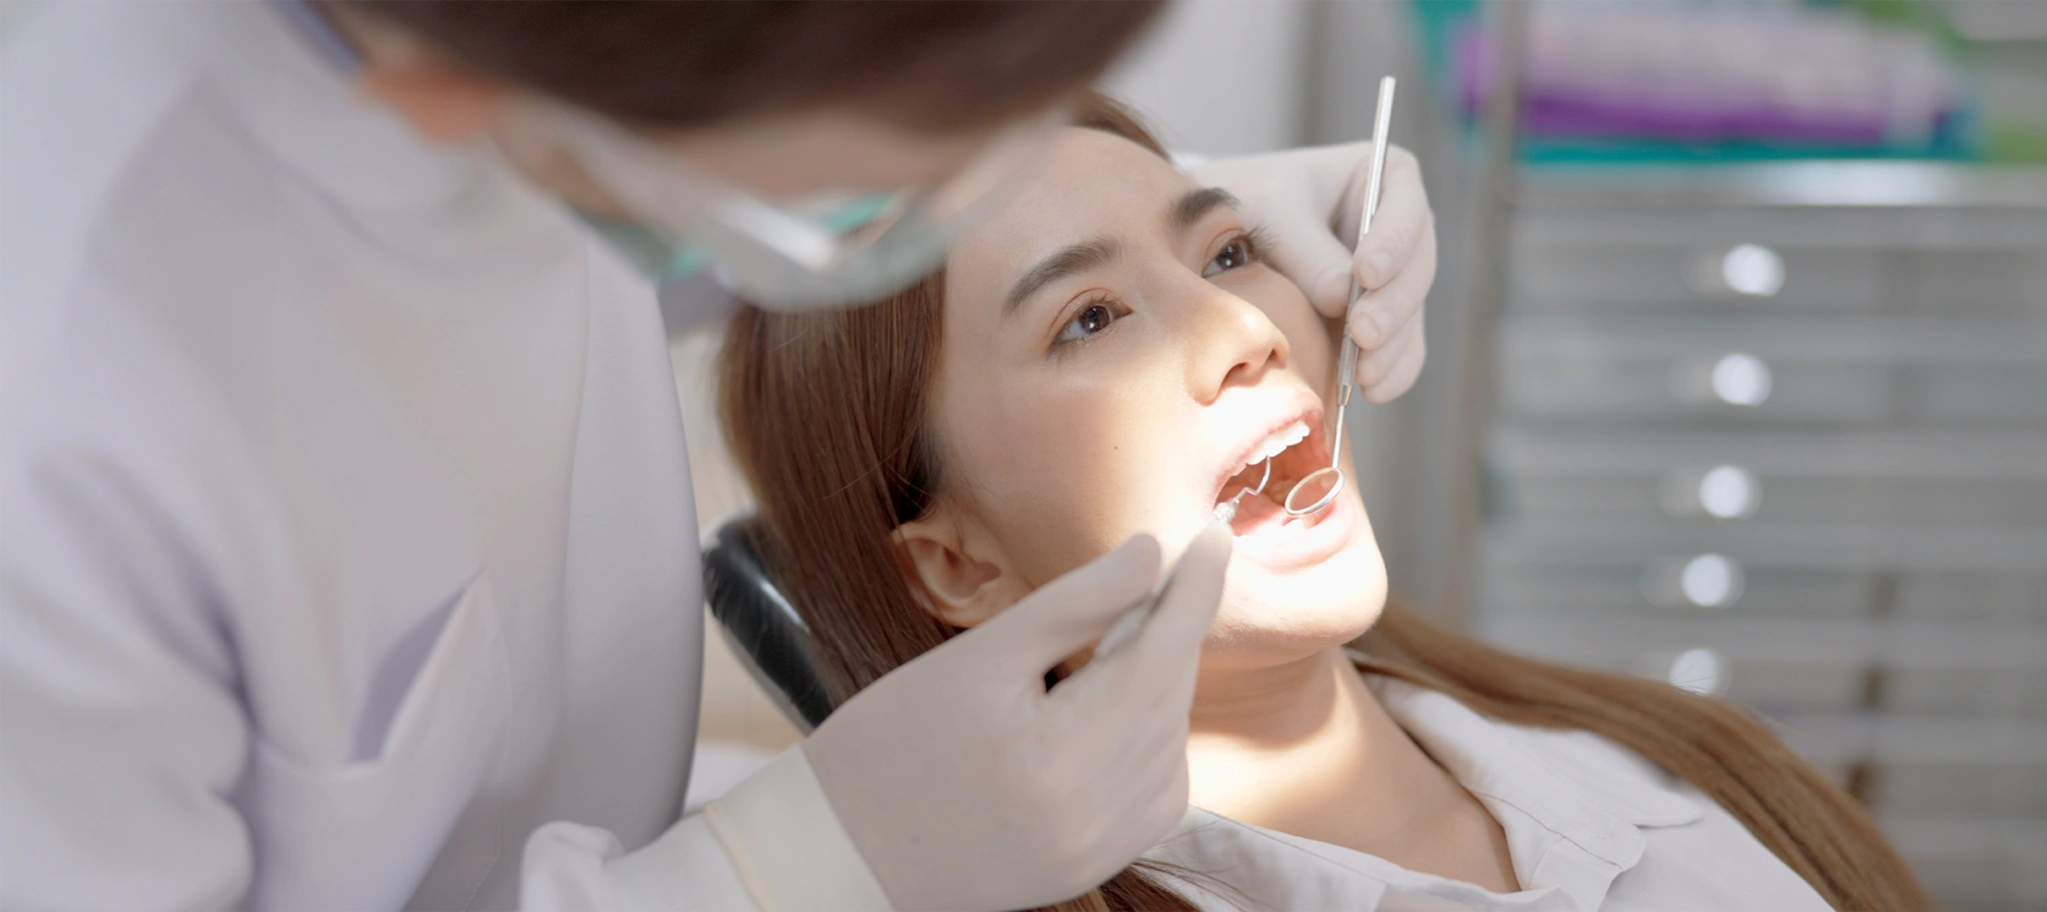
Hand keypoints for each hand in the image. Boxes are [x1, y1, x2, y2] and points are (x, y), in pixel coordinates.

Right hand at [802, 525, 1233, 911]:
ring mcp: (1101, 850)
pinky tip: (1113, 703)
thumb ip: (1073, 604)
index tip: (1216, 535)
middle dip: (1174, 628)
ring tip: (1121, 634)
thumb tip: (1152, 553)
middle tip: (1168, 568)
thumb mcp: (975, 659)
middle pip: (1169, 698)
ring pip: (1169, 743)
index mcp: (1065, 756)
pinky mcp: (1094, 866)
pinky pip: (1156, 791)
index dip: (1196, 590)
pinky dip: (1151, 738)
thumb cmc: (887, 744)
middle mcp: (1098, 815)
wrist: (840, 852)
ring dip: (1161, 681)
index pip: (1162, 654)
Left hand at [1193, 142, 1435, 402]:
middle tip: (1363, 334)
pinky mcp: (1384, 321)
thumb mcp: (1271, 214)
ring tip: (1363, 374)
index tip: (1366, 275)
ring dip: (1392, 348)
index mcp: (1384, 178)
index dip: (1392, 243)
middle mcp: (1401, 229)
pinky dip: (1389, 371)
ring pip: (1410, 315)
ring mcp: (1396, 279)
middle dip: (1391, 306)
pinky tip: (1369, 391)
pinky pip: (1400, 349)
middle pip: (1416, 269)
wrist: (1221, 239)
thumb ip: (1307, 254)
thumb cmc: (1250, 205)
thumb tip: (1342, 300)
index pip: (1404, 209)